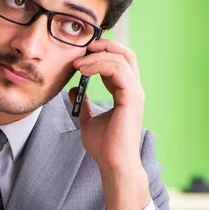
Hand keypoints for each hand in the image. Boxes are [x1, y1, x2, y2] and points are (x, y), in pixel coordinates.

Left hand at [69, 39, 143, 174]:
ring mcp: (135, 92)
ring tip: (77, 63)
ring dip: (97, 56)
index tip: (80, 56)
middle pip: (125, 53)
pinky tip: (83, 70)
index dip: (100, 54)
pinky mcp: (132, 97)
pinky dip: (100, 65)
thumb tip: (73, 90)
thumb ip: (84, 104)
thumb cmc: (104, 147)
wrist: (112, 164)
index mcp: (125, 93)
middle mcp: (133, 90)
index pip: (118, 63)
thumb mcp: (88, 120)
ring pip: (121, 58)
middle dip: (104, 45)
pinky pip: (118, 70)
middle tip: (82, 48)